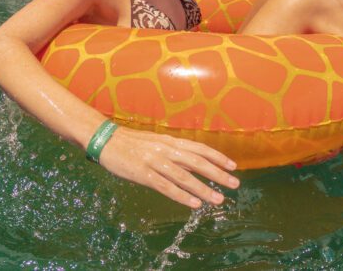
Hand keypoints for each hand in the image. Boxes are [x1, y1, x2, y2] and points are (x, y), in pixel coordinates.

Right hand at [100, 127, 239, 208]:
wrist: (107, 139)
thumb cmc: (132, 143)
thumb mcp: (156, 142)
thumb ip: (173, 152)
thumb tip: (191, 162)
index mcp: (170, 141)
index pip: (199, 148)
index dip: (217, 156)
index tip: (233, 166)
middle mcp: (166, 150)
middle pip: (197, 162)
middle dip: (218, 174)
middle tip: (235, 184)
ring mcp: (155, 161)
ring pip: (184, 177)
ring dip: (203, 189)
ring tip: (218, 199)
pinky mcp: (143, 173)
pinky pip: (166, 186)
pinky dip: (181, 196)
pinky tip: (194, 204)